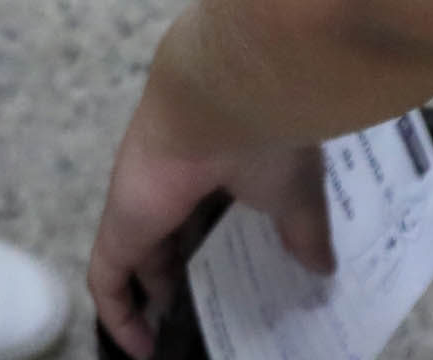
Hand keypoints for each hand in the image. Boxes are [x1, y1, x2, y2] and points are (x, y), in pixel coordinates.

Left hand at [90, 55, 328, 357]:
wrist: (229, 97)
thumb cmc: (267, 137)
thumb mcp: (299, 195)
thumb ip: (305, 233)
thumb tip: (322, 269)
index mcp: (220, 169)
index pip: (212, 215)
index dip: (222, 250)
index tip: (244, 287)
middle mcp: (178, 185)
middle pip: (175, 242)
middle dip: (191, 280)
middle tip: (217, 320)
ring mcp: (145, 205)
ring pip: (141, 263)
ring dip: (155, 304)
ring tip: (180, 341)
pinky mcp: (120, 226)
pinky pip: (109, 281)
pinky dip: (121, 317)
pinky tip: (143, 351)